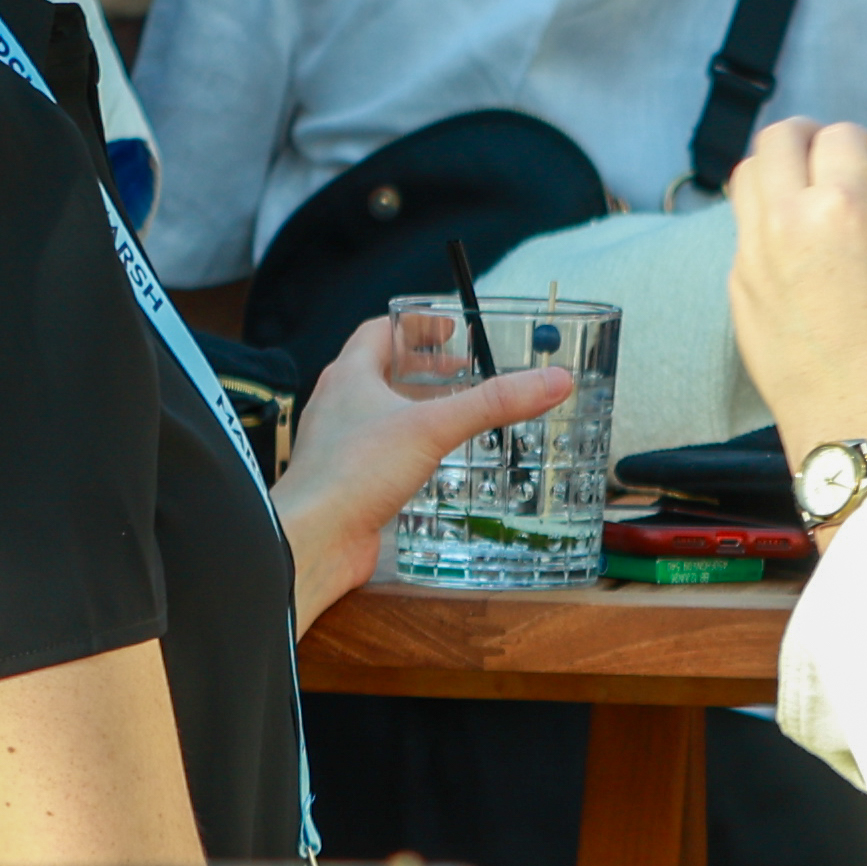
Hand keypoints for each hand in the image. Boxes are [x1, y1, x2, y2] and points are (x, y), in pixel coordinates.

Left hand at [272, 317, 573, 627]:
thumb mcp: (433, 428)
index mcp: (350, 377)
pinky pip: (381, 451)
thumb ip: (494, 403)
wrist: (312, 539)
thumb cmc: (354, 472)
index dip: (415, 326)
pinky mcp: (349, 479)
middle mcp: (340, 405)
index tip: (450, 329)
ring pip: (381, 413)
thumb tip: (554, 380)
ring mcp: (341, 444)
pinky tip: (436, 462)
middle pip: (382, 372)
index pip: (379, 332)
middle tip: (463, 372)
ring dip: (417, 408)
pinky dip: (411, 447)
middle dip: (424, 369)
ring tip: (456, 413)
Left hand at [727, 116, 866, 462]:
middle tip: (818, 149)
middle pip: (778, 139)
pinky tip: (789, 245)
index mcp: (843, 208)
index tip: (858, 149)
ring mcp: (753, 250)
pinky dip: (765, 222)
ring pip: (746, 175)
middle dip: (804, 135)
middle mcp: (790, 220)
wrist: (852, 407)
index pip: (840, 136)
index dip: (854, 138)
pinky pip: (744, 229)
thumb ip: (861, 208)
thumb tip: (837, 184)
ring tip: (795, 186)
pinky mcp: (736, 279)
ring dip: (773, 170)